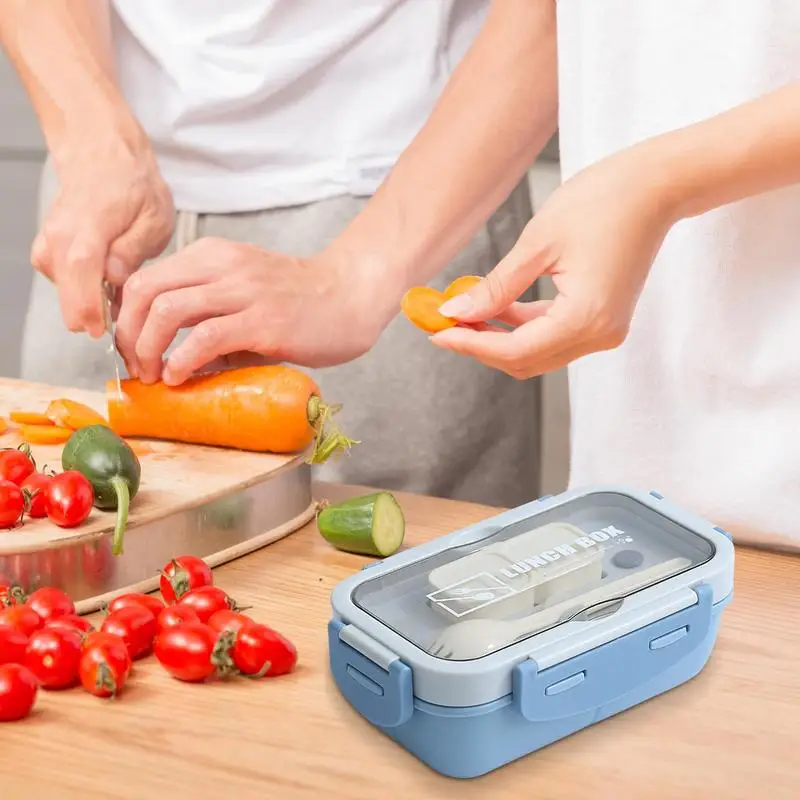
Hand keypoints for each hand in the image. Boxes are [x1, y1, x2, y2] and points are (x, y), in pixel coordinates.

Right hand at [31, 126, 174, 337]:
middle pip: (67, 290)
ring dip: (92, 304)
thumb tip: (114, 279)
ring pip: (66, 292)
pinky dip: (85, 291)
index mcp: (89, 224)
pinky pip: (64, 283)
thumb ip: (133, 250)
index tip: (102, 331)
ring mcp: (50, 243)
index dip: (89, 305)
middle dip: (94, 316)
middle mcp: (60, 235)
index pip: (81, 269)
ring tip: (123, 297)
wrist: (102, 157)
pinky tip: (107, 283)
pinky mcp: (48, 251)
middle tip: (125, 326)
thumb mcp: (153, 217)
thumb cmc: (134, 186)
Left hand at [115, 238, 389, 384]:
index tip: (133, 350)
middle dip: (128, 335)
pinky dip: (183, 360)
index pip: (145, 279)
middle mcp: (223, 266)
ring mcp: (244, 291)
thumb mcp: (245, 294)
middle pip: (145, 291)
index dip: (127, 318)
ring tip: (156, 375)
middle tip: (137, 367)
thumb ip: (209, 316)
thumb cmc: (300, 301)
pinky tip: (182, 376)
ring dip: (149, 349)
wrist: (352, 297)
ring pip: (168, 310)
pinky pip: (206, 337)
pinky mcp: (264, 321)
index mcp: (213, 256)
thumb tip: (174, 359)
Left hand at [430, 142, 677, 377]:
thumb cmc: (603, 201)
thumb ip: (495, 288)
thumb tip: (456, 313)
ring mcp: (605, 331)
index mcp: (585, 319)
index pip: (515, 350)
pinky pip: (554, 336)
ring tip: (465, 313)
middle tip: (445, 325)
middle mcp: (599, 335)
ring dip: (500, 338)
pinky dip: (523, 327)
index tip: (437, 334)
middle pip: (525, 361)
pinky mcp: (604, 320)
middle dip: (482, 346)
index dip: (471, 346)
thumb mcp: (537, 244)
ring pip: (538, 352)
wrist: (656, 186)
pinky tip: (497, 307)